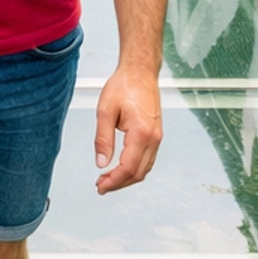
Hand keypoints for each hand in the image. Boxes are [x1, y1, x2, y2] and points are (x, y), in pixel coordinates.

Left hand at [94, 62, 161, 193]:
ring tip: (107, 178)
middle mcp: (153, 138)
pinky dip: (134, 168)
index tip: (100, 186)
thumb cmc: (124, 86)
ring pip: (145, 168)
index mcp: (141, 133)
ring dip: (127, 177)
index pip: (128, 167)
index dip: (113, 181)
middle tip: (100, 186)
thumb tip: (101, 163)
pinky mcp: (156, 135)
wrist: (140, 72)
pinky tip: (121, 168)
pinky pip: (147, 159)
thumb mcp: (105, 111)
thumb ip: (102, 139)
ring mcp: (157, 137)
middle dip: (119, 183)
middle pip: (138, 173)